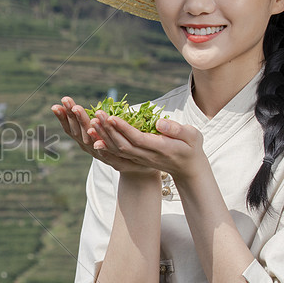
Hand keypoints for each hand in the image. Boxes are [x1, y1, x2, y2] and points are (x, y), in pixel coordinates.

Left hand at [52, 98, 206, 179]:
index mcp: (159, 148)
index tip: (111, 116)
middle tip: (96, 113)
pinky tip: (92, 133)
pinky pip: (115, 152)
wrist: (187, 168)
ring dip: (103, 135)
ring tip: (91, 120)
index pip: (137, 138)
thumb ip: (176, 129)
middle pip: (122, 144)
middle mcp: (145, 155)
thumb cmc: (191, 148)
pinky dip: (103, 144)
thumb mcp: (192, 136)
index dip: (123, 128)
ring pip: (116, 148)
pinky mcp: (134, 158)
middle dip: (108, 129)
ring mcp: (138, 159)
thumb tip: (159, 122)